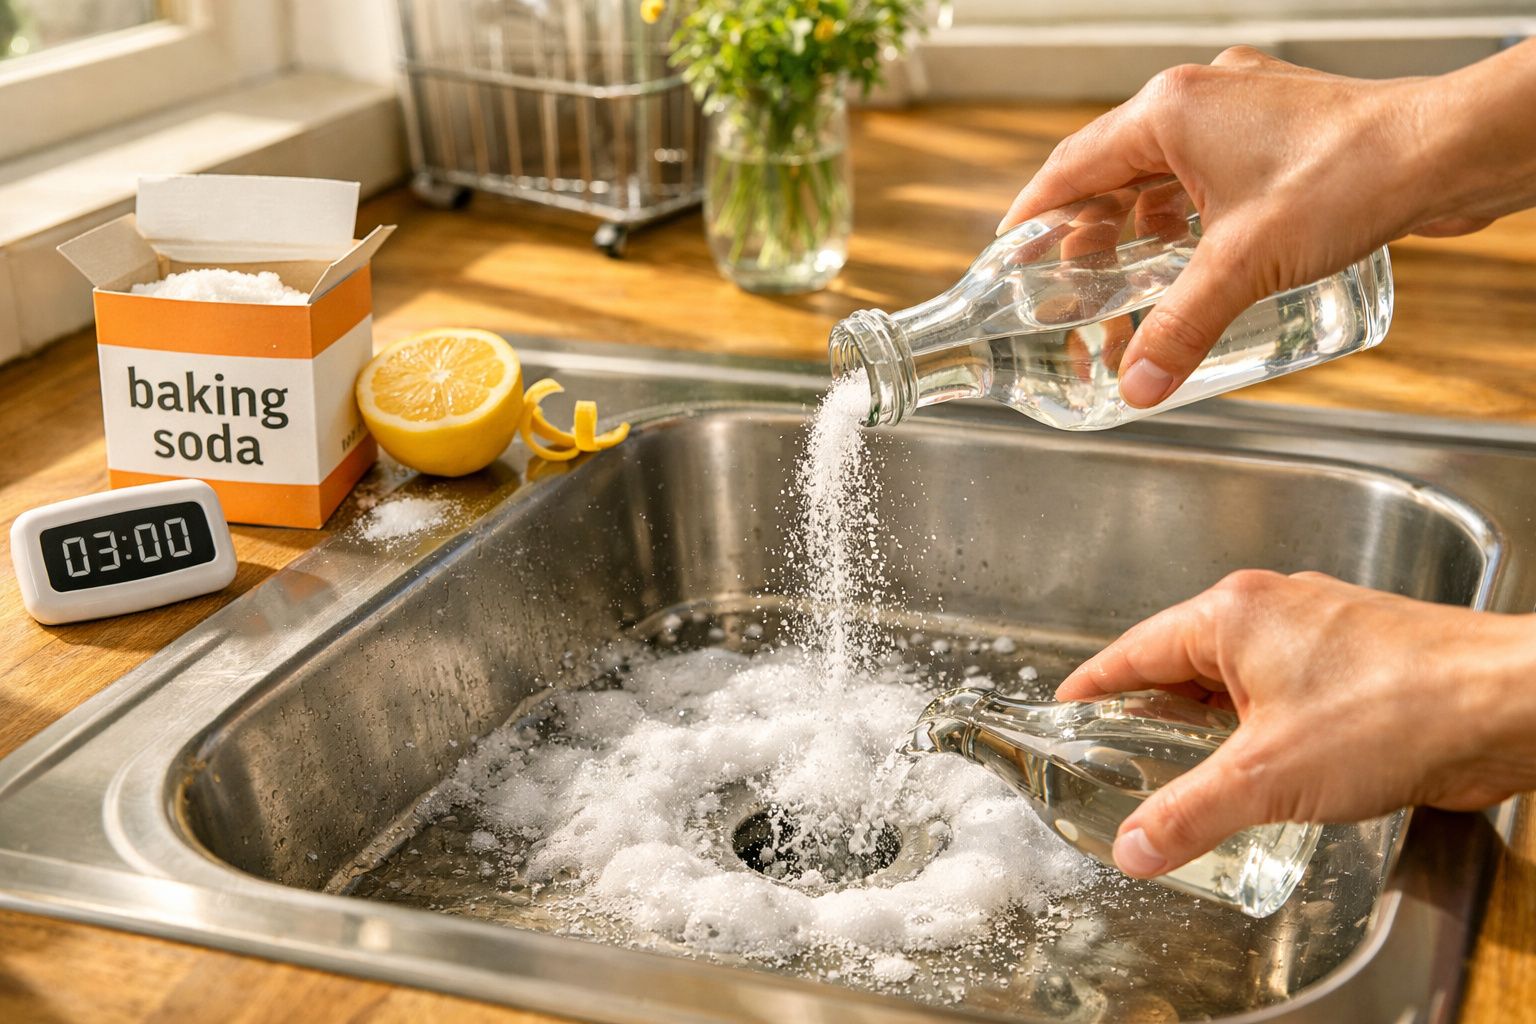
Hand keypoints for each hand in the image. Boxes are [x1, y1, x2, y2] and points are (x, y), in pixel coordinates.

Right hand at [996, 42, 1535, 408]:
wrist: (1449, 150)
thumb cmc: (1353, 177)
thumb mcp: (1245, 265)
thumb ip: (1181, 328)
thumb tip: (1137, 383)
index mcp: (1170, 112)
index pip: (1070, 167)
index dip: (1033, 216)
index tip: (1010, 253)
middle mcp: (1200, 99)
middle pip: (1114, 171)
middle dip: (1089, 236)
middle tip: (1071, 290)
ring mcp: (1243, 109)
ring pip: (1163, 172)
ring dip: (1139, 229)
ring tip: (1129, 284)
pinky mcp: (1280, 129)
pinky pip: (1207, 172)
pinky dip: (1186, 215)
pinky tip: (1195, 258)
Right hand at [1055, 570, 1535, 879]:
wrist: (1506, 705)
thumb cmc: (1397, 708)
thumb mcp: (1268, 777)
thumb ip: (1190, 814)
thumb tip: (1134, 848)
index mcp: (1231, 614)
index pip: (1132, 650)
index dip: (1092, 686)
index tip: (1065, 710)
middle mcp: (1270, 610)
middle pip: (1182, 661)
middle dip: (1150, 711)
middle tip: (1117, 756)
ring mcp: (1316, 632)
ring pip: (1236, 676)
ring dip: (1209, 723)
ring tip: (1185, 771)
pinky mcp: (1355, 661)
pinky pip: (1282, 689)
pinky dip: (1258, 726)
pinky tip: (1263, 768)